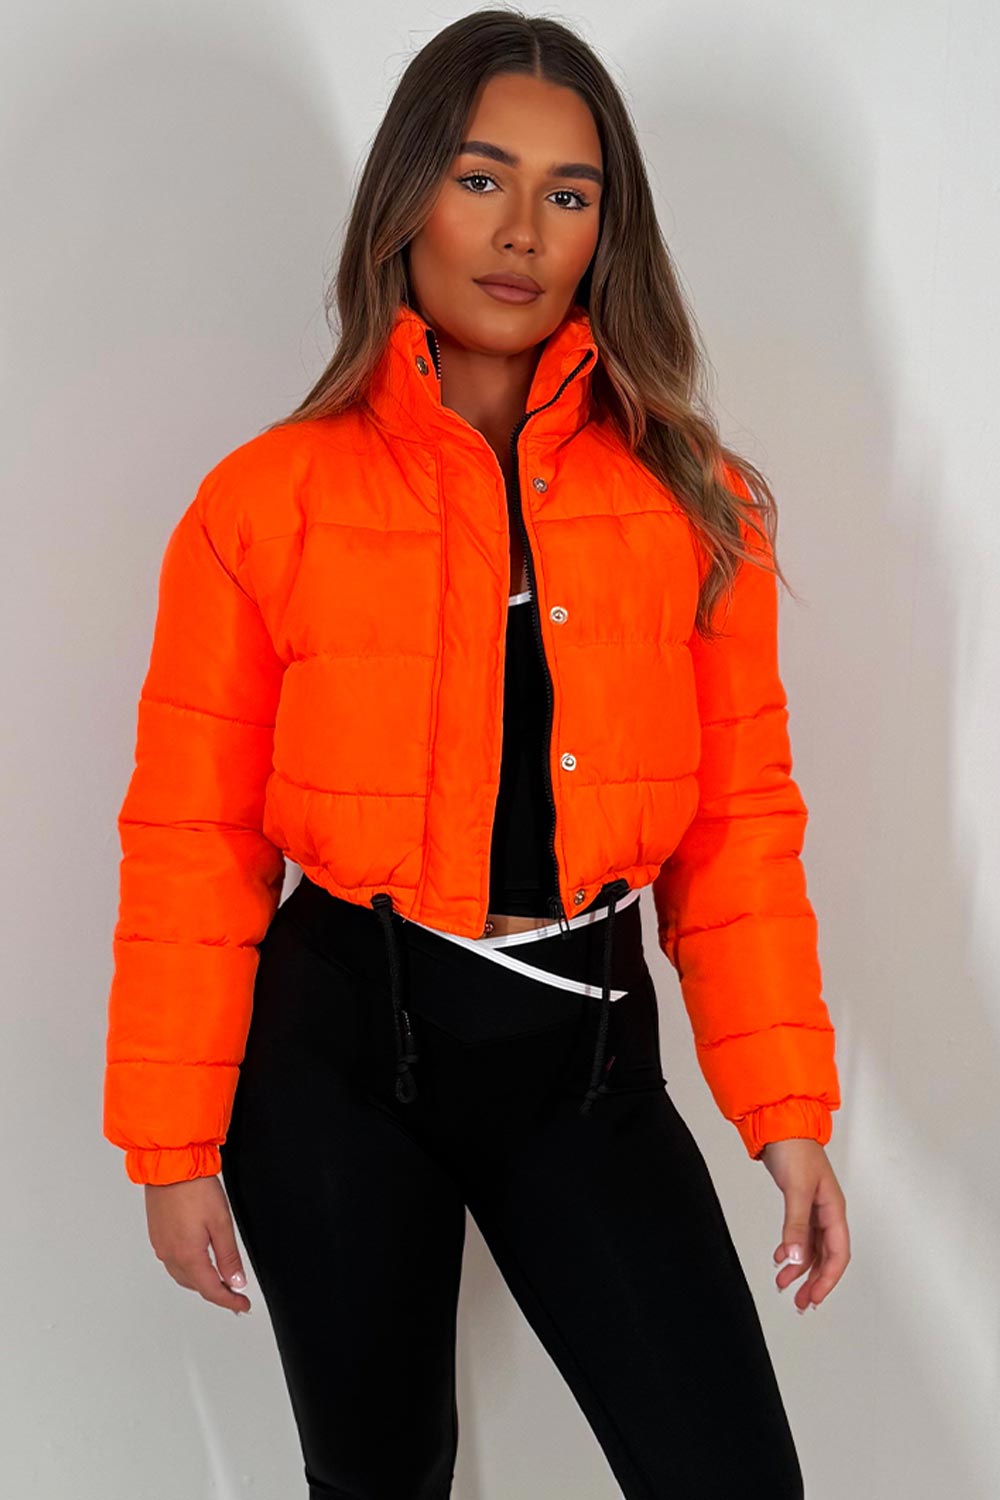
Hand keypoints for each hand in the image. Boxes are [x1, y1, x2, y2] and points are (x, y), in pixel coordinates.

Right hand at [144, 1175, 251, 1314]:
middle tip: (235, 1294)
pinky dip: (188, 1269)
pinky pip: (173, 1263)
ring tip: (220, 1281)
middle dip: (216, 1292)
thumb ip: (228, 1256)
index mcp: (187, 1255)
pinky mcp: (157, 1236)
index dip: (229, 1301)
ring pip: (182, 1276)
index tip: (242, 1305)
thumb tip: (236, 1282)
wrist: (170, 1166)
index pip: (211, 1290)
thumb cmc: (195, 1189)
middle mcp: (170, 1255)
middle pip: (196, 1285)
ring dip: (201, 1282)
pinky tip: (198, 1262)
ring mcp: (161, 1246)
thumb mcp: (221, 1223)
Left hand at [758, 1139, 849, 1312]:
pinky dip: (791, 1250)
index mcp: (834, 1209)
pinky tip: (780, 1259)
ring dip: (800, 1268)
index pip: (838, 1253)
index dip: (828, 1279)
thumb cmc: (795, 1150)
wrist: (780, 1125)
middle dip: (814, 1281)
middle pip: (826, 1256)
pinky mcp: (799, 1203)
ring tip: (784, 1286)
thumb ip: (795, 1226)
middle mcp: (827, 1212)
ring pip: (811, 1248)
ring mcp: (813, 1208)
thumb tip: (795, 1258)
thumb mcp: (796, 1190)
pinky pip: (800, 1235)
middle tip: (800, 1302)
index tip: (814, 1298)